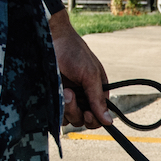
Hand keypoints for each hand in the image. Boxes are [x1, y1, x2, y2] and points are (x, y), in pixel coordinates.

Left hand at [48, 12, 110, 128]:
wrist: (52, 39)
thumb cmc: (74, 53)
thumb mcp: (91, 75)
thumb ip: (98, 99)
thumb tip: (109, 121)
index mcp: (96, 93)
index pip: (99, 118)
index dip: (94, 120)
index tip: (87, 113)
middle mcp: (83, 98)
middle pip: (83, 121)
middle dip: (77, 112)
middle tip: (70, 95)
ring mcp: (68, 99)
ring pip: (70, 119)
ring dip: (66, 108)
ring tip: (64, 90)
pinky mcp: (55, 98)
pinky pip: (57, 114)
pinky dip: (57, 108)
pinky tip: (57, 92)